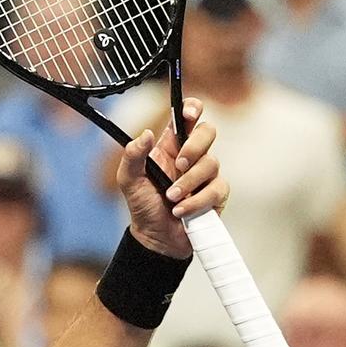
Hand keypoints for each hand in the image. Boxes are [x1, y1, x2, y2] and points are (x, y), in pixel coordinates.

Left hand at [115, 98, 224, 258]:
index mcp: (170, 146)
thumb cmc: (143, 206)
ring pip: (211, 163)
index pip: (186, 118)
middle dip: (195, 145)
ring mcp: (206, 174)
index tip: (189, 112)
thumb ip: (132, 156)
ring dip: (188, 182)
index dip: (192, 108)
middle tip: (178, 163)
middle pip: (208, 131)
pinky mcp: (216, 194)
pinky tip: (181, 211)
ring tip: (171, 198)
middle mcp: (191, 156)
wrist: (156, 238)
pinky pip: (216, 189)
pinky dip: (196, 201)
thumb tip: (145, 134)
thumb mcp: (128, 181)